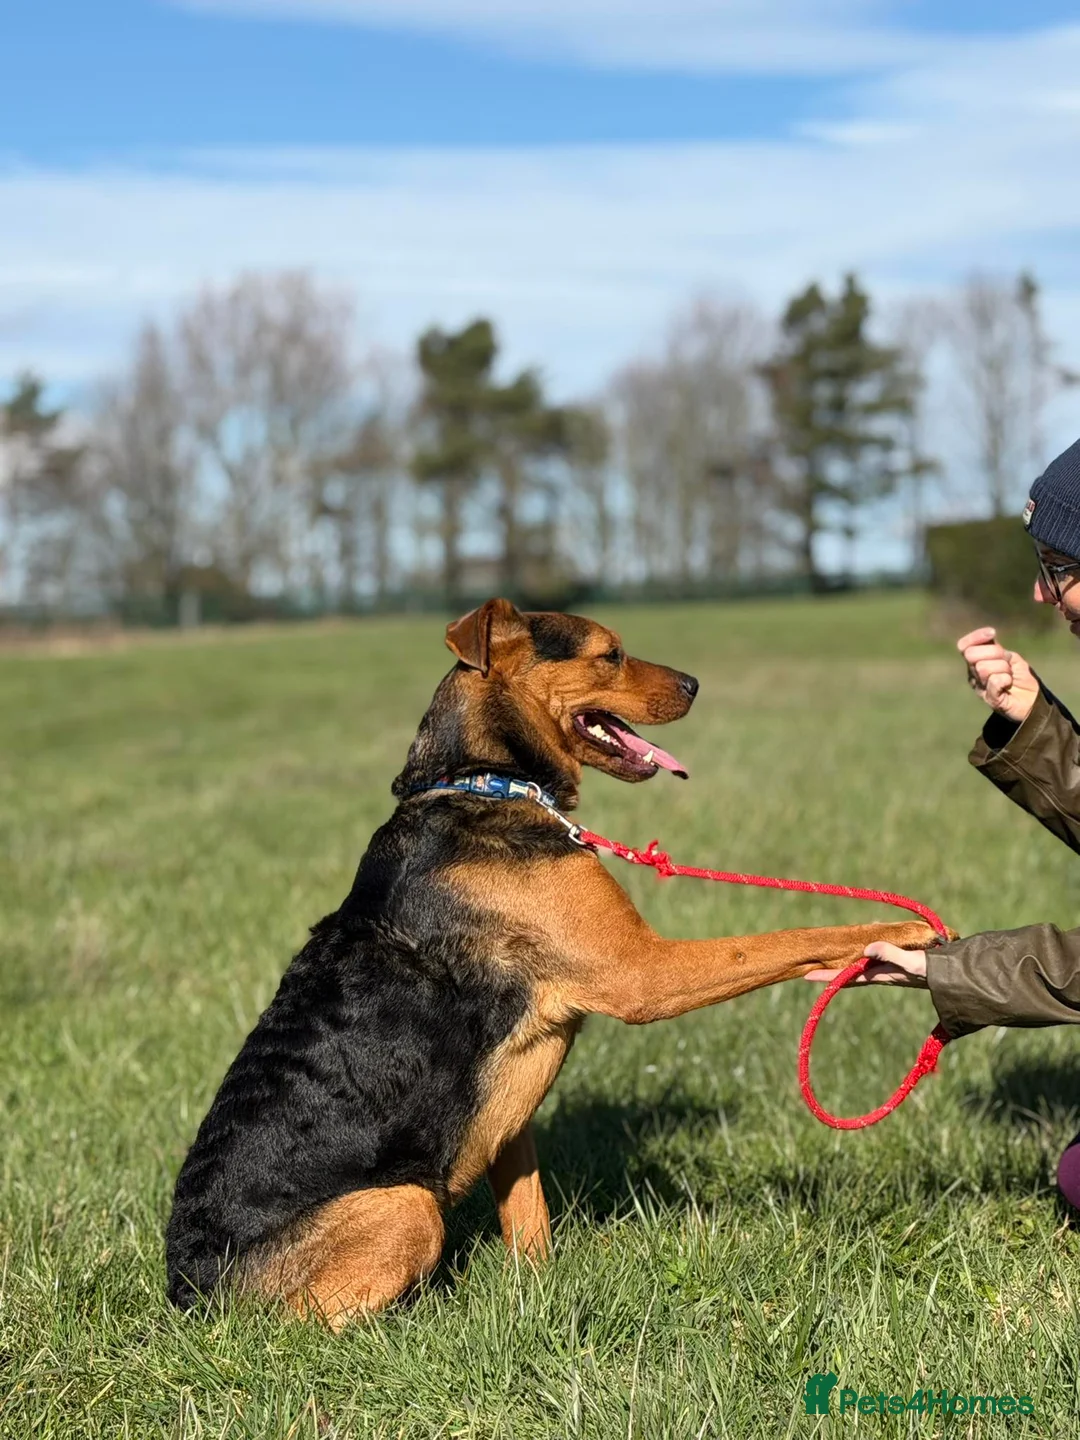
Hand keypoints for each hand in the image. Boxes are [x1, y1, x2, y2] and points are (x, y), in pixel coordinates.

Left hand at [804, 942, 927, 986]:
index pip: (848, 977)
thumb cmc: (936, 970)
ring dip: (845, 966)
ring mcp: (891, 970)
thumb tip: (866, 949)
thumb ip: (890, 954)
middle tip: (810, 968)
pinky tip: (864, 950)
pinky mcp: (901, 965)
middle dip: (831, 972)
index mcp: (881, 975)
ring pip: (862, 968)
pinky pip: (876, 960)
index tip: (806, 975)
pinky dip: (865, 956)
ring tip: (831, 962)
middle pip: (851, 974)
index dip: (827, 976)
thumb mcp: (912, 961)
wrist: (958, 976)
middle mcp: (883, 973)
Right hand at [957, 627, 1038, 724]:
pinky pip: (994, 681)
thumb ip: (997, 649)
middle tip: (1007, 663)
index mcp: (976, 662)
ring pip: (984, 667)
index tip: (993, 633)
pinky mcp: (990, 699)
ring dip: (1003, 669)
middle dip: (994, 653)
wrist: (1033, 699)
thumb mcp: (1010, 657)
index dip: (975, 637)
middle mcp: (974, 674)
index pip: (964, 646)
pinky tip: (1008, 685)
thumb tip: (989, 637)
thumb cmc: (1020, 677)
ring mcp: (980, 687)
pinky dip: (1005, 680)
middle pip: (972, 654)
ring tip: (1009, 677)